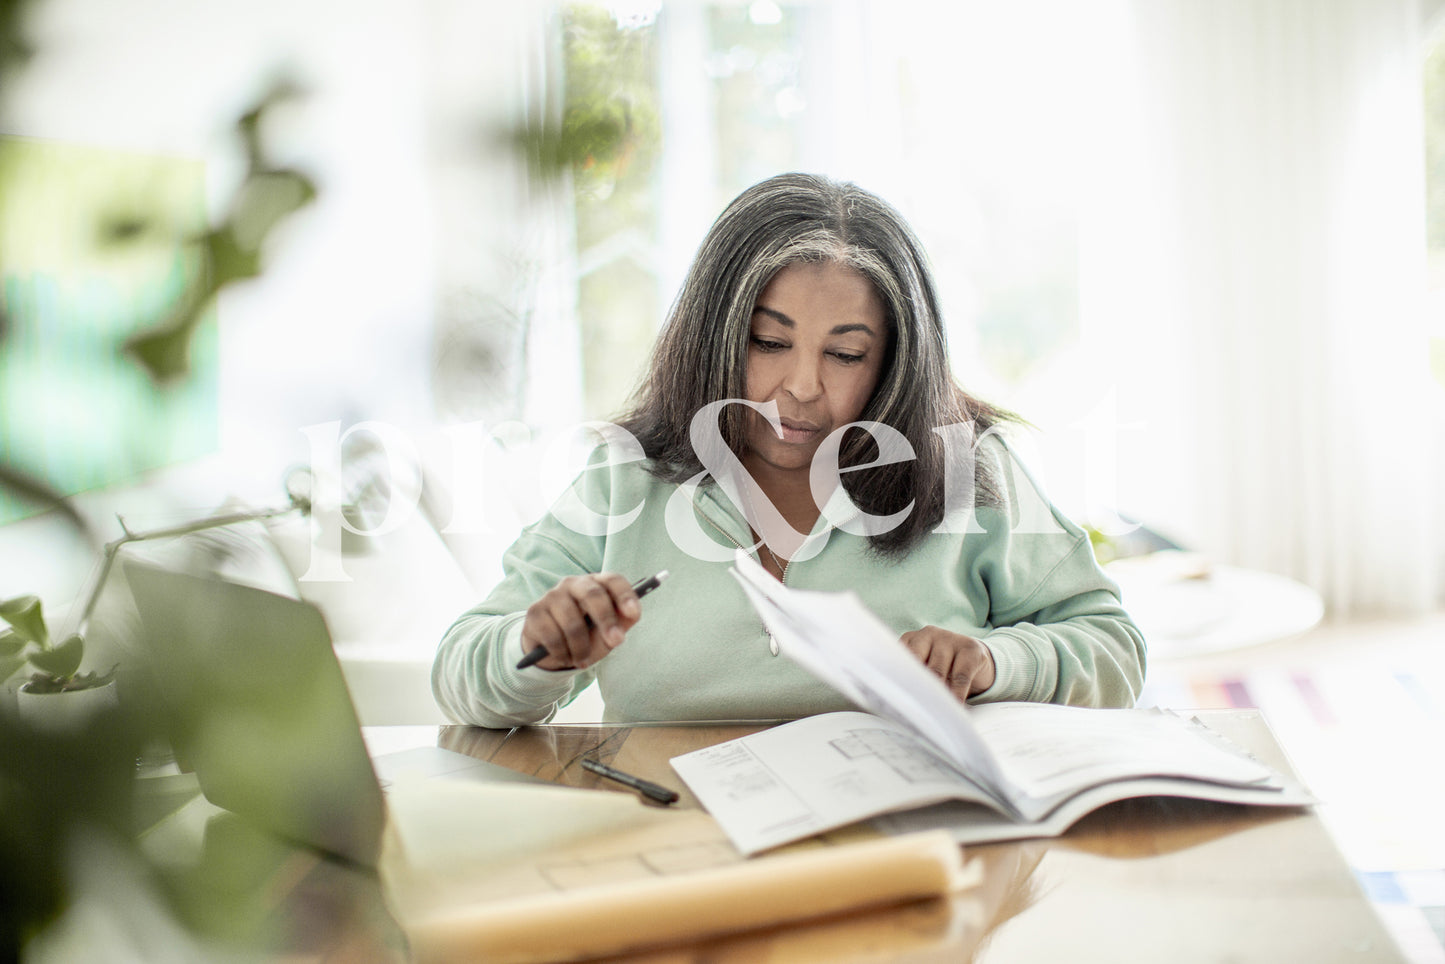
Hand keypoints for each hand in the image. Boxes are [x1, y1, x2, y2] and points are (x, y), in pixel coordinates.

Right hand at [521, 573, 641, 670]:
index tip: (633, 613)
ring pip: (573, 623)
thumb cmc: (586, 637)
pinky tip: (564, 656)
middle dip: (607, 621)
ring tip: (582, 659)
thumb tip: (632, 614)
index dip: (625, 595)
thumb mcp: (607, 632)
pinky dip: (562, 653)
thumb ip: (622, 622)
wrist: (552, 651)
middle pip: (592, 595)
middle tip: (616, 642)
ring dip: (581, 648)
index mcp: (595, 584)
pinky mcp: (535, 612)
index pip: (612, 580)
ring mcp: (552, 596)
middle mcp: (573, 584)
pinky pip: (553, 637)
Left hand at [901, 626, 995, 702]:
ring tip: (932, 712)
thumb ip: (910, 677)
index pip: (898, 657)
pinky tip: (955, 705)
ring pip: (937, 671)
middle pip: (916, 663)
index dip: (895, 678)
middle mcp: (928, 634)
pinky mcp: (971, 649)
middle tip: (910, 708)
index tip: (894, 697)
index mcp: (911, 638)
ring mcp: (950, 638)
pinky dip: (957, 693)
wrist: (976, 657)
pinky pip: (961, 676)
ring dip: (934, 694)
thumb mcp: (924, 668)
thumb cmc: (942, 667)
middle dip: (913, 687)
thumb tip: (898, 700)